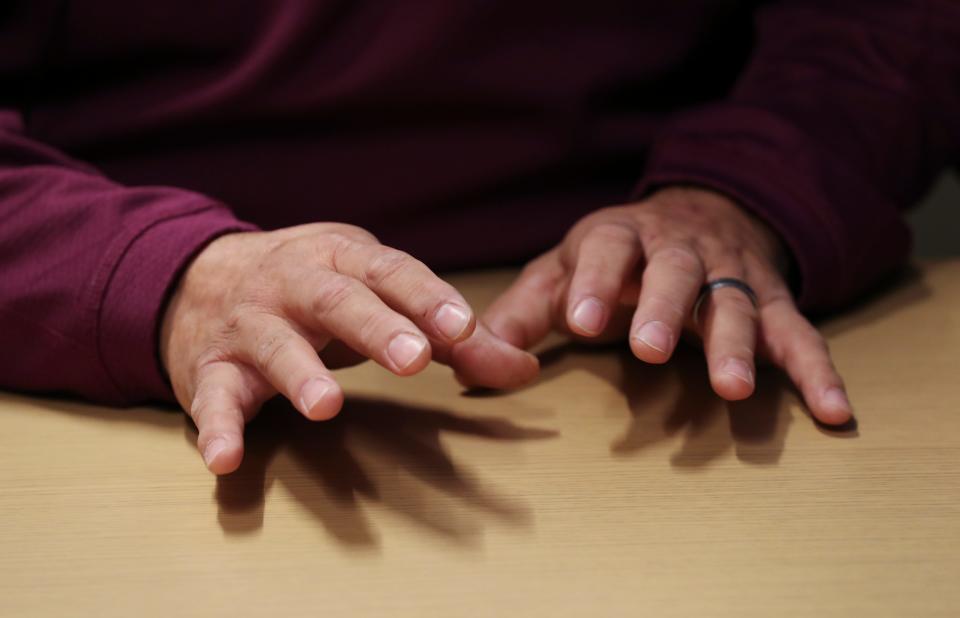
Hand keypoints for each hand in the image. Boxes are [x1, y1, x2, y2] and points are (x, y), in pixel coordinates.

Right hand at [160, 223, 536, 473]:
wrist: (201, 275)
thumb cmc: (314, 289)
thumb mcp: (379, 295)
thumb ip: (450, 335)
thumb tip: (524, 369)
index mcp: (343, 259)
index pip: (392, 272)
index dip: (426, 297)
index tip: (463, 326)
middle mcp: (294, 282)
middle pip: (336, 300)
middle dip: (375, 327)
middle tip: (413, 359)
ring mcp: (250, 323)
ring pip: (274, 344)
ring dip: (299, 373)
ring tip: (326, 406)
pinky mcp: (209, 367)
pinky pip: (212, 398)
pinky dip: (217, 426)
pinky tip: (227, 460)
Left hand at [478, 186, 852, 425]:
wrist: (698, 212)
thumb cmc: (615, 255)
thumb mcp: (562, 269)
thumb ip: (521, 311)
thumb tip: (471, 362)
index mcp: (619, 236)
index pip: (603, 248)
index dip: (592, 281)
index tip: (577, 319)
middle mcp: (678, 250)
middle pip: (674, 271)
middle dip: (663, 307)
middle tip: (649, 349)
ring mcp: (730, 274)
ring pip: (735, 302)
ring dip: (735, 342)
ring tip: (731, 389)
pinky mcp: (770, 302)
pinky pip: (799, 334)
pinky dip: (817, 370)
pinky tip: (833, 410)